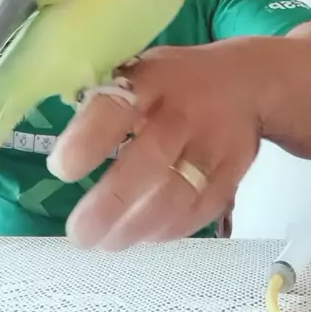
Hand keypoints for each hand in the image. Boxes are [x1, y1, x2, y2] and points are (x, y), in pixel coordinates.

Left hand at [47, 44, 260, 250]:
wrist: (248, 83)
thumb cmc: (177, 79)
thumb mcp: (141, 69)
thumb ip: (107, 100)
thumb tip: (63, 141)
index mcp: (152, 80)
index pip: (118, 107)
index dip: (89, 139)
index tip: (62, 168)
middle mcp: (185, 111)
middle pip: (151, 158)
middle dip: (111, 202)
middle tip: (80, 233)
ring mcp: (214, 144)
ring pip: (178, 193)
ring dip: (138, 226)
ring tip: (107, 242)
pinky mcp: (234, 172)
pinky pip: (202, 210)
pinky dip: (171, 230)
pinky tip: (145, 236)